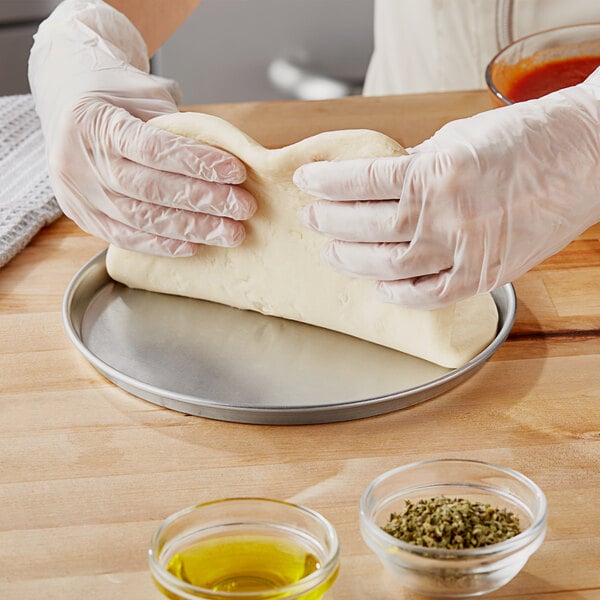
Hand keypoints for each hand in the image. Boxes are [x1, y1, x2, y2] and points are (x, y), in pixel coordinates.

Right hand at [29, 0, 255, 256]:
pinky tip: (195, 246)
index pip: (154, 148)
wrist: (67, 100)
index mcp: (95, 122)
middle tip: (243, 208)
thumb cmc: (115, 96)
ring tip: (230, 232)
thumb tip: (228, 160)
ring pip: (141, 218)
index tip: (236, 172)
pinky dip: (162, 245)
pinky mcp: (83, 216)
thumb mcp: (142, 94)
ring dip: (192, 228)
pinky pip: (125, 238)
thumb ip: (176, 126)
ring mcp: (79, 192)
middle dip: (204, 200)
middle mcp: (81, 161)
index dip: (197, 163)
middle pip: (151, 189)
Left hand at [294, 70, 599, 308]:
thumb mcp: (458, 137)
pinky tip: (378, 287)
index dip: (327, 183)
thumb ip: (415, 163)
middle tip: (312, 220)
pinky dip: (398, 295)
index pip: (362, 182)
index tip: (307, 182)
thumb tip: (379, 181)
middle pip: (367, 227)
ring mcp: (464, 249)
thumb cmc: (525, 139)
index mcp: (437, 172)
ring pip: (390, 264)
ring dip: (352, 260)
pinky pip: (429, 295)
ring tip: (331, 254)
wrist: (586, 156)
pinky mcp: (483, 274)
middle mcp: (446, 215)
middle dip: (330, 224)